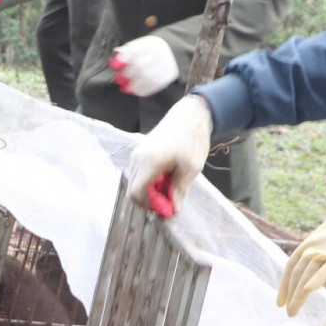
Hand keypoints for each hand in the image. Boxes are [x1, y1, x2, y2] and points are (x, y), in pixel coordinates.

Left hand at [110, 35, 180, 96]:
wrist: (173, 53)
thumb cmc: (151, 51)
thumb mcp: (141, 45)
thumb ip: (128, 52)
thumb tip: (115, 60)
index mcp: (152, 43)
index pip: (136, 50)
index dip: (124, 58)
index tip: (115, 65)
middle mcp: (160, 53)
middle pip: (141, 64)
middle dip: (127, 73)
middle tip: (119, 79)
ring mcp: (166, 65)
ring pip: (147, 77)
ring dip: (134, 84)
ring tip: (126, 88)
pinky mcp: (168, 76)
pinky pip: (154, 85)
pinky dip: (143, 89)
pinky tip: (136, 91)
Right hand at [126, 95, 211, 214]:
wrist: (189, 116)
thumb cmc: (192, 140)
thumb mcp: (191, 168)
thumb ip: (179, 190)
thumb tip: (174, 209)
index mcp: (150, 162)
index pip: (136, 193)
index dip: (149, 205)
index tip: (165, 207)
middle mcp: (138, 158)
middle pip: (133, 190)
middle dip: (149, 201)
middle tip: (168, 202)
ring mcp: (136, 154)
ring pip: (134, 183)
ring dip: (149, 191)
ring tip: (169, 189)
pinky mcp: (139, 152)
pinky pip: (137, 174)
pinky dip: (148, 182)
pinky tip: (164, 179)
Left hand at [278, 198, 325, 315]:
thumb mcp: (324, 242)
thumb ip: (315, 257)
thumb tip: (310, 275)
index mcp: (306, 245)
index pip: (290, 268)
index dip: (284, 286)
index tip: (280, 302)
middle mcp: (311, 248)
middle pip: (296, 274)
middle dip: (290, 294)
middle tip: (289, 312)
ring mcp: (325, 251)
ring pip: (306, 275)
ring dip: (298, 294)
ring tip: (294, 310)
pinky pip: (324, 270)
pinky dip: (315, 280)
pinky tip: (307, 291)